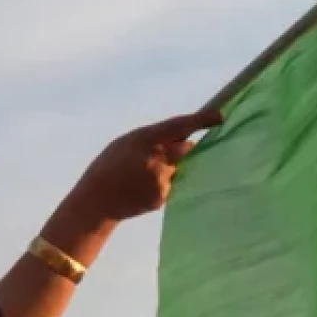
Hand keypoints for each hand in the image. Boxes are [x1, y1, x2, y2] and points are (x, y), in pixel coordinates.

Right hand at [57, 110, 221, 229]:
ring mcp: (161, 180)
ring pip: (180, 167)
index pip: (179, 126)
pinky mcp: (163, 197)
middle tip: (163, 151)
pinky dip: (165, 181)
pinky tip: (144, 186)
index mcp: (144, 139)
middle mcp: (156, 159)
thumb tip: (185, 137)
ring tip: (144, 173)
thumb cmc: (111, 165)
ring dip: (171, 167)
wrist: (97, 200)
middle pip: (186, 147)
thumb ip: (155, 138)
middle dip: (181, 147)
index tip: (219, 116)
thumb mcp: (128, 141)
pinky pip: (174, 183)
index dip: (202, 120)